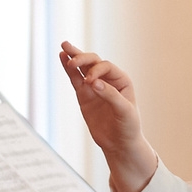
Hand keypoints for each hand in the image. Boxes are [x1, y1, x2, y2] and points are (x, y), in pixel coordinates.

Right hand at [57, 43, 160, 191]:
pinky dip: (69, 70)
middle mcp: (108, 80)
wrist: (120, 144)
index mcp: (122, 80)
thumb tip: (93, 82)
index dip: (96, 70)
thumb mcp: (124, 111)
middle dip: (82, 58)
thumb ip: (110, 95)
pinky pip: (75, 80)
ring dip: (74, 57)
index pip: (106, 66)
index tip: (90, 82)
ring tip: (64, 46)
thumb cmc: (128, 127)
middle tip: (72, 59)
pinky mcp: (84, 96)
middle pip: (93, 62)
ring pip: (82, 68)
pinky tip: (63, 59)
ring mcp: (94, 87)